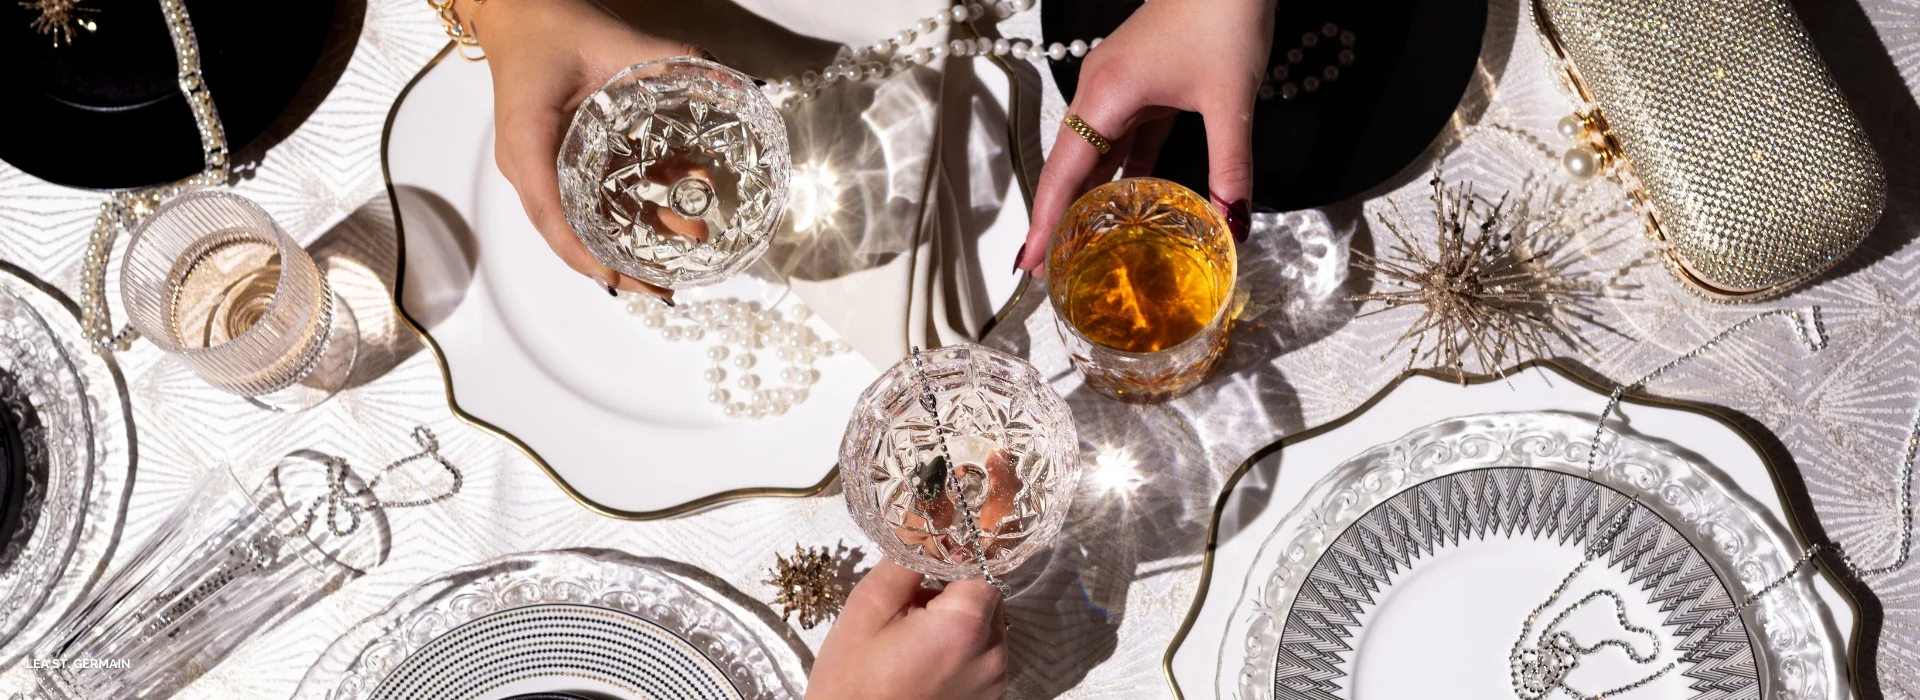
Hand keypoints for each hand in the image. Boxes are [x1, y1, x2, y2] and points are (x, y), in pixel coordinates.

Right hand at [462, 0, 702, 302]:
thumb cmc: (553, 26)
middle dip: (619, 262)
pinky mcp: (559, 159)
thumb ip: (673, 62)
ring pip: (587, 218)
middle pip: (569, 231)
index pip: (550, 212)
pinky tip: (682, 194)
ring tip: (693, 236)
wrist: (521, 12)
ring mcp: (542, 165)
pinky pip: (595, 194)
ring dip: (637, 234)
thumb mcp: (614, 42)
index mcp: (528, 142)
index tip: (618, 278)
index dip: (584, 251)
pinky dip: (637, 204)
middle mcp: (530, 163)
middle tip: (667, 286)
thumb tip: (735, 85)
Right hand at [806, 560, 1006, 699]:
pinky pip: (982, 658)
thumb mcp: (867, 608)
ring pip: (986, 628)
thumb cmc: (852, 680)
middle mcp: (992, 655)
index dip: (958, 555)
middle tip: (909, 607)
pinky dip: (960, 652)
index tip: (932, 555)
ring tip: (912, 639)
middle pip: (986, 598)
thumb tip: (929, 529)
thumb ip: (906, 561)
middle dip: (954, 592)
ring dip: (958, 623)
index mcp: (964, 626)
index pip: (982, 566)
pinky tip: (923, 663)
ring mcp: (994, 684)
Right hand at [1013, 0, 1275, 274]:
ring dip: (1087, 198)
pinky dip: (1120, 172)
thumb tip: (1235, 224)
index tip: (1031, 264)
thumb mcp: (1231, 99)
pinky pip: (1121, 138)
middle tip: (1050, 271)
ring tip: (1082, 246)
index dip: (1046, 222)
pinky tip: (1125, 205)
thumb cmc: (1224, 17)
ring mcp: (1116, 86)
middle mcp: (1099, 92)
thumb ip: (1231, 167)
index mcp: (1107, 95)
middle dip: (1057, 219)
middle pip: (1069, 167)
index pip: (1065, 172)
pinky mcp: (1138, 83)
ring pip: (1093, 154)